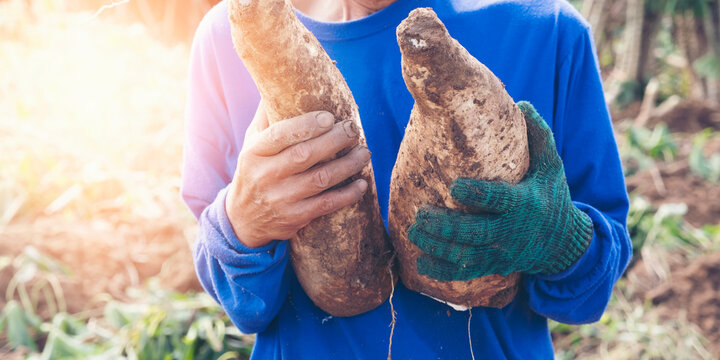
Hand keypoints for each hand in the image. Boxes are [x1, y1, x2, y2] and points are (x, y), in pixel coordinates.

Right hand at [226, 102, 370, 247]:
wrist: (243, 218)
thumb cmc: (254, 170)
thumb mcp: (251, 143)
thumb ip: (266, 116)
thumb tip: (278, 81)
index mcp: (254, 152)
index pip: (280, 135)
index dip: (307, 125)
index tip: (330, 117)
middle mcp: (265, 175)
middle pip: (304, 155)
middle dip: (334, 141)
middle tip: (353, 130)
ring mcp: (280, 198)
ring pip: (319, 179)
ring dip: (347, 165)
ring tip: (364, 153)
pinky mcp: (294, 218)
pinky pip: (325, 205)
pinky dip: (346, 195)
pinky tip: (362, 184)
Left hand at [408, 101, 592, 280]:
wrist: (565, 244)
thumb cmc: (552, 197)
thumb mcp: (551, 167)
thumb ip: (538, 135)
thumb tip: (521, 103)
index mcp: (524, 204)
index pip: (499, 200)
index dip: (477, 195)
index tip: (453, 186)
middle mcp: (512, 232)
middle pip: (476, 232)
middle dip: (446, 226)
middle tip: (419, 214)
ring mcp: (502, 252)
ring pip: (467, 255)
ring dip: (437, 247)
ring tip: (412, 232)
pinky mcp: (495, 266)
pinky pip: (467, 273)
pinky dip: (442, 271)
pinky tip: (419, 264)